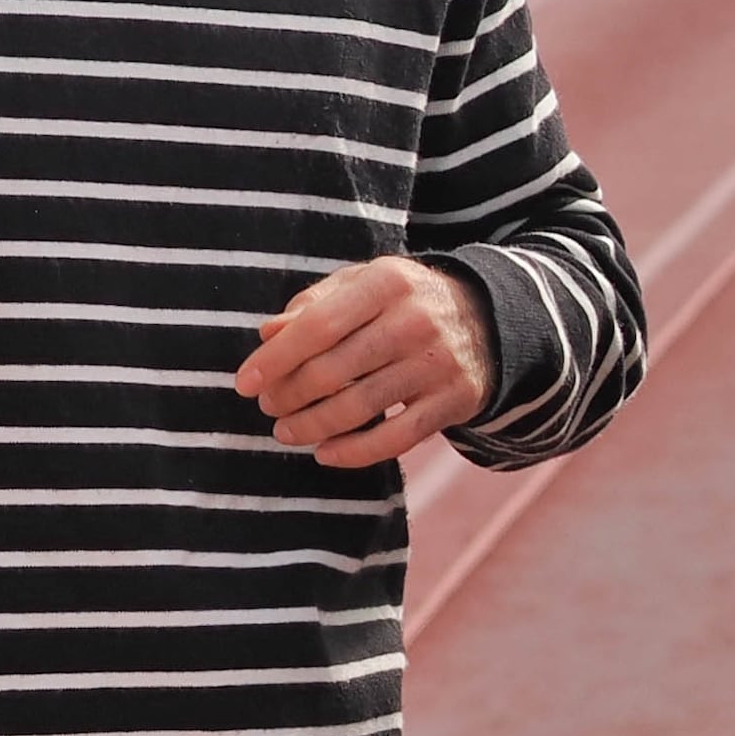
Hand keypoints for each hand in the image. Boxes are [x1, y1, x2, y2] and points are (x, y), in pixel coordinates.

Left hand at [238, 257, 493, 467]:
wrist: (490, 319)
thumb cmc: (404, 301)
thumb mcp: (363, 284)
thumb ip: (314, 304)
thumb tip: (267, 335)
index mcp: (387, 282)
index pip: (318, 325)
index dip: (276, 360)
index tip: (244, 384)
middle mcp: (416, 320)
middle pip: (334, 371)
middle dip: (289, 396)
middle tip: (268, 407)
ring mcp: (438, 363)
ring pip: (360, 408)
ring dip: (312, 427)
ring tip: (286, 431)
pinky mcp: (454, 400)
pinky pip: (396, 439)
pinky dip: (354, 453)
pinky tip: (325, 453)